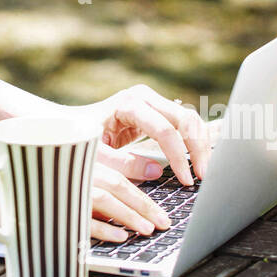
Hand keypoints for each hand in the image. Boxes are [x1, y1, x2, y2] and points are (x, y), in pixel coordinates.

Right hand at [0, 160, 167, 243]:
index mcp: (64, 162)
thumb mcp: (49, 182)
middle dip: (141, 204)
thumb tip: (130, 194)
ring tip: (147, 229)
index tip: (156, 199)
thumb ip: (83, 184)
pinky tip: (119, 236)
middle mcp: (59, 172)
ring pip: (99, 198)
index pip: (108, 170)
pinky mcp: (39, 211)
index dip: (136, 184)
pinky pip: (77, 220)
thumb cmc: (13, 192)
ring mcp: (49, 190)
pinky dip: (100, 228)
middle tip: (162, 220)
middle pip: (110, 184)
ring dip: (127, 216)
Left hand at [65, 85, 212, 239]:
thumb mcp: (95, 155)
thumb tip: (157, 171)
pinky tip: (198, 160)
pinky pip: (184, 123)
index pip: (164, 129)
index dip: (179, 156)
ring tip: (203, 172)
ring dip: (201, 145)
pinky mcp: (157, 110)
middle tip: (204, 177)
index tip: (186, 180)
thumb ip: (122, 164)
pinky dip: (194, 141)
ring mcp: (152, 101)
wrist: (72, 127)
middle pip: (184, 119)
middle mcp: (144, 96)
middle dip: (198, 149)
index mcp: (128, 103)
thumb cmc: (79, 140)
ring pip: (189, 119)